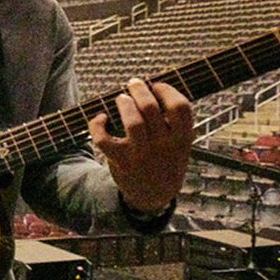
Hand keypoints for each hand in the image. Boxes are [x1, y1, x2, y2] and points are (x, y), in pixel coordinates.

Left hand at [89, 78, 193, 213]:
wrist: (153, 195)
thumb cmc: (165, 160)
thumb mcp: (180, 144)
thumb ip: (173, 122)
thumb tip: (151, 87)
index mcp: (182, 139)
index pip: (180, 107)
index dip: (167, 90)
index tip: (157, 86)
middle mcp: (163, 146)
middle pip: (150, 108)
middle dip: (139, 90)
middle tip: (133, 83)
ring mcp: (142, 154)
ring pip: (132, 122)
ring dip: (124, 104)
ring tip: (122, 99)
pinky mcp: (121, 161)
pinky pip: (104, 139)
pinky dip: (97, 125)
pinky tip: (101, 119)